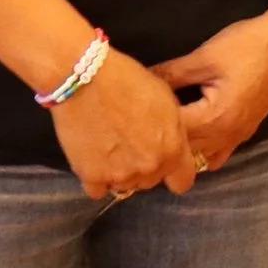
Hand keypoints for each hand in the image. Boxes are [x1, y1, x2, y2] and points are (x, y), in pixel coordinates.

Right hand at [52, 45, 197, 200]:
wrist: (84, 78)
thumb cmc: (126, 79)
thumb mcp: (166, 99)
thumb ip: (173, 130)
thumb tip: (171, 144)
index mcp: (172, 148)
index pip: (182, 182)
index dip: (173, 173)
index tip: (163, 163)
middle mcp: (149, 167)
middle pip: (150, 181)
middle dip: (143, 167)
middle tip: (128, 142)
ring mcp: (120, 175)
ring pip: (124, 186)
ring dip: (119, 172)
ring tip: (107, 145)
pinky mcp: (92, 176)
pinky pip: (98, 189)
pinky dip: (95, 177)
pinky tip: (92, 156)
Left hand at [152, 12, 267, 176]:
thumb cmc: (247, 46)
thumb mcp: (203, 57)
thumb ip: (170, 74)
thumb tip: (140, 81)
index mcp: (215, 118)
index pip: (172, 133)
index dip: (150, 124)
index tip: (133, 115)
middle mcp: (228, 135)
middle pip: (185, 150)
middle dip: (163, 140)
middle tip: (140, 129)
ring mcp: (240, 135)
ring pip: (202, 156)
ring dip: (183, 149)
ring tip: (162, 135)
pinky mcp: (247, 129)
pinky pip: (220, 152)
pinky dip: (203, 150)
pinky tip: (191, 139)